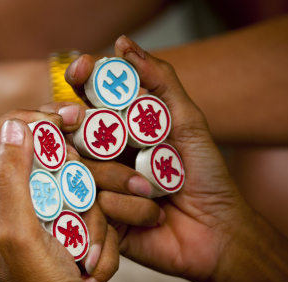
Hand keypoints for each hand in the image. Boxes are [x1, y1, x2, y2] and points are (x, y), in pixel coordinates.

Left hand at [0, 109, 121, 281]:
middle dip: (59, 164)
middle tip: (82, 173)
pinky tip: (93, 258)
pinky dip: (94, 226)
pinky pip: (82, 210)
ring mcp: (38, 224)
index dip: (14, 123)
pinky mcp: (63, 235)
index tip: (51, 119)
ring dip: (84, 208)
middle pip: (28, 160)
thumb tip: (12, 128)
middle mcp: (6, 213)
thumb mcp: (21, 235)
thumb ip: (11, 180)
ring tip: (85, 243)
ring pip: (63, 185)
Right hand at [66, 36, 246, 281]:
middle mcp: (103, 155)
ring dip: (125, 182)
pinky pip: (97, 206)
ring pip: (84, 171)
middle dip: (81, 130)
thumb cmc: (205, 176)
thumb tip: (123, 44)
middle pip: (72, 133)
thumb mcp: (188, 122)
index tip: (81, 68)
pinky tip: (153, 217)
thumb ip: (160, 82)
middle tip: (103, 136)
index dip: (81, 81)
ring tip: (156, 193)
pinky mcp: (98, 219)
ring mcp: (98, 186)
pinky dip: (130, 210)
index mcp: (121, 130)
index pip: (88, 99)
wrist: (215, 231)